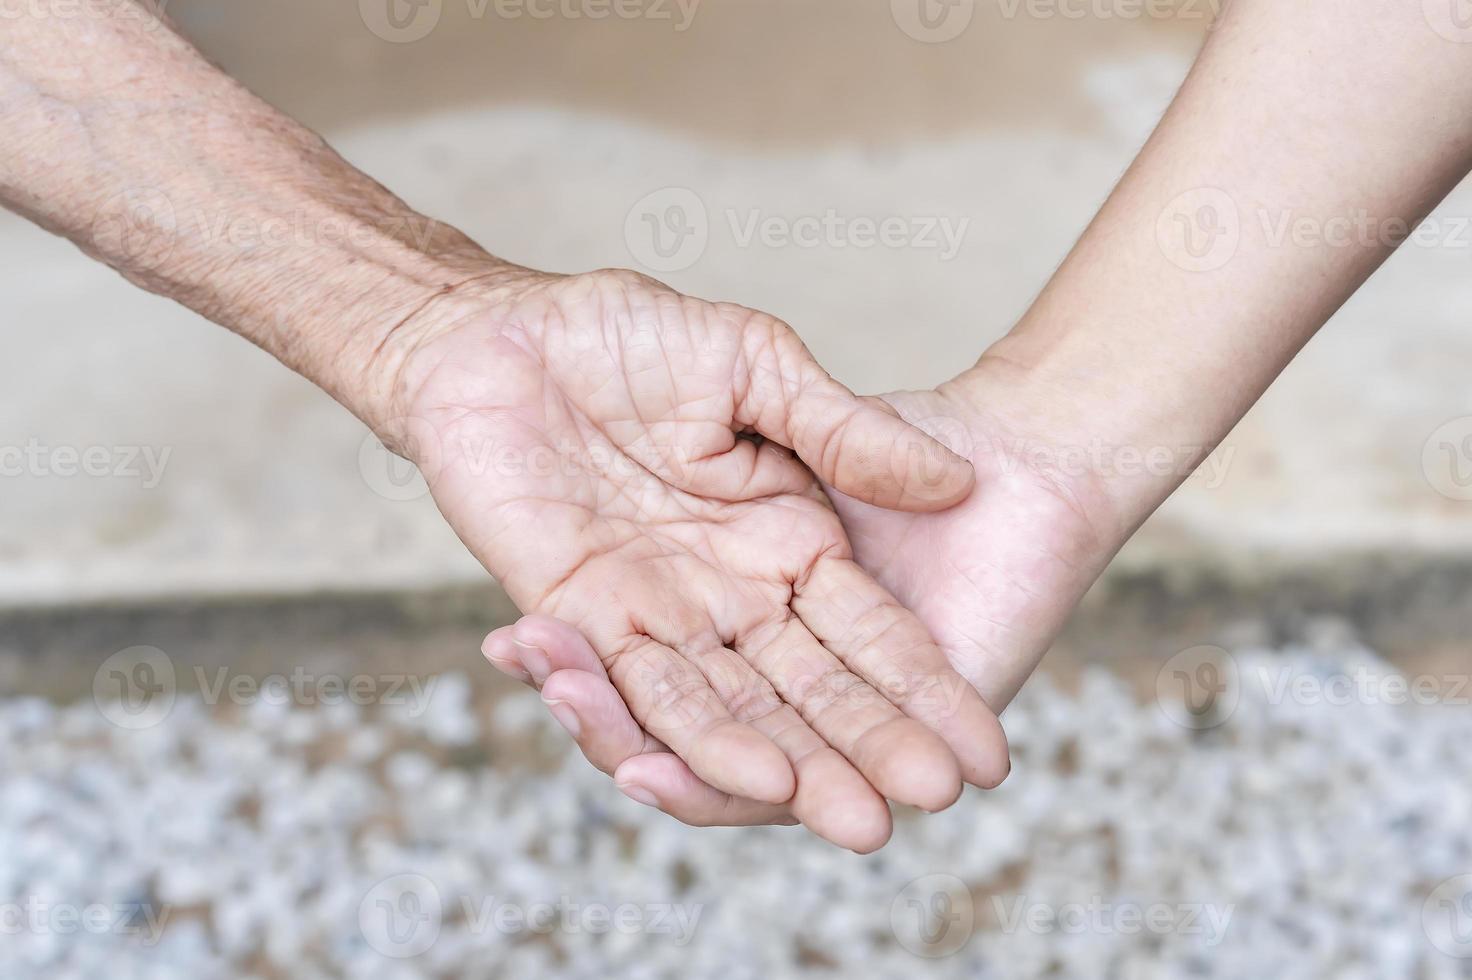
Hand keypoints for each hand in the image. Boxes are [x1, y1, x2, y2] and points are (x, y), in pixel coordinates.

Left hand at [388, 267, 1010, 850]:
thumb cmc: (635, 334)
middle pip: (802, 697)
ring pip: (715, 709)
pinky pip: (616, 683)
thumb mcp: (759, 365)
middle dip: (850, 756)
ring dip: (754, 762)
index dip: (921, 697)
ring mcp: (659, 613)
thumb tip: (953, 480)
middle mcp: (734, 596)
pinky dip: (632, 723)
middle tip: (900, 813)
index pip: (870, 640)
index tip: (980, 757)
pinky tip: (654, 764)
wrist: (506, 330)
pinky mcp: (580, 617)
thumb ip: (844, 429)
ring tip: (801, 801)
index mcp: (793, 545)